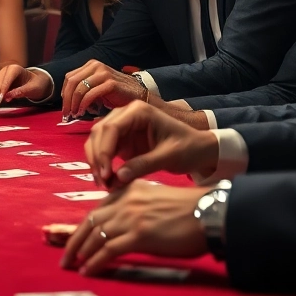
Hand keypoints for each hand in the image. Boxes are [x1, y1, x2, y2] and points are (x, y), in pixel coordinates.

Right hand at [0, 64, 51, 102]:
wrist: (37, 82)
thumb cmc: (36, 84)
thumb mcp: (33, 88)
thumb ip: (21, 91)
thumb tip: (8, 96)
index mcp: (16, 69)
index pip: (8, 76)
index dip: (4, 85)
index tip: (2, 96)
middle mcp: (7, 70)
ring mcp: (2, 75)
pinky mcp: (0, 81)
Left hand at [60, 183, 208, 274]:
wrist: (210, 212)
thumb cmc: (192, 210)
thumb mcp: (158, 200)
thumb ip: (139, 208)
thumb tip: (128, 227)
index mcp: (131, 189)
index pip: (99, 208)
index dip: (85, 225)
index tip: (77, 237)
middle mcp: (127, 201)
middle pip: (91, 221)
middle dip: (74, 239)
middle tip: (66, 255)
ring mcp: (131, 217)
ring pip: (96, 235)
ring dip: (80, 252)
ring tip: (71, 264)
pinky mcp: (139, 235)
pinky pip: (108, 250)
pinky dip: (95, 261)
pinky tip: (88, 270)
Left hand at [61, 61, 146, 117]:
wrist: (138, 95)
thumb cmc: (116, 94)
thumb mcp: (97, 87)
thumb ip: (83, 89)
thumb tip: (67, 101)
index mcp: (91, 65)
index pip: (69, 77)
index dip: (64, 93)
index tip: (65, 106)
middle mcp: (96, 66)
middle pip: (72, 82)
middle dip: (67, 99)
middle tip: (66, 113)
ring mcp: (104, 74)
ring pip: (79, 88)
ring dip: (74, 104)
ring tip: (75, 114)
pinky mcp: (110, 83)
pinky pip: (90, 94)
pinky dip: (83, 105)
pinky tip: (84, 112)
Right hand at [83, 101, 218, 187]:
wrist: (198, 150)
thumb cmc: (188, 148)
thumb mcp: (169, 156)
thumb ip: (143, 165)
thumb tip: (117, 177)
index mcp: (138, 111)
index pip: (111, 128)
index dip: (103, 151)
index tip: (105, 174)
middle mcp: (126, 114)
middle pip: (99, 132)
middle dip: (97, 158)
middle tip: (102, 183)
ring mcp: (122, 127)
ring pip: (97, 141)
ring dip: (96, 162)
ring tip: (103, 184)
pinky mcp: (122, 140)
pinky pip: (104, 151)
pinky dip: (102, 165)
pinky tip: (107, 181)